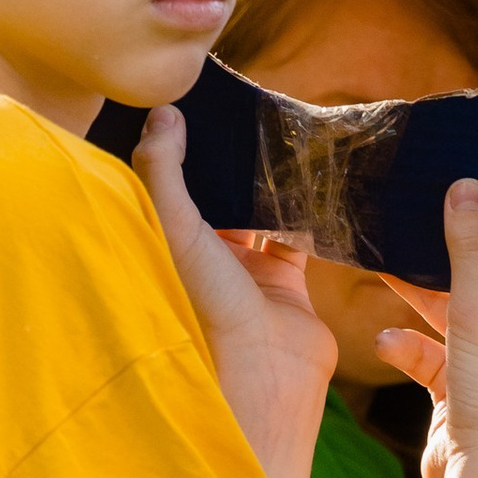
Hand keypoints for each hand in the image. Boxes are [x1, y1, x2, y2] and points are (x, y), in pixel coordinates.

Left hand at [134, 103, 336, 477]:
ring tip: (281, 135)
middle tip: (245, 110)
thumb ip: (164, 171)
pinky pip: (298, 237)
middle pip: (216, 197)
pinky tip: (314, 180)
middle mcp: (206, 259)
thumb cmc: (207, 306)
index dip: (181, 150)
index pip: (171, 187)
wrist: (265, 372)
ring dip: (269, 182)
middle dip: (228, 161)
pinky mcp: (287, 282)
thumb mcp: (176, 230)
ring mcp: (247, 272)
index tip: (194, 105)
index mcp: (170, 248)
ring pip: (259, 212)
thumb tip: (163, 112)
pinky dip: (307, 212)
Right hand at [368, 180, 477, 477]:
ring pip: (455, 310)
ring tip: (385, 265)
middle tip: (424, 211)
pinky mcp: (464, 385)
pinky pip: (432, 350)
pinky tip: (384, 341)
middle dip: (454, 253)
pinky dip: (408, 344)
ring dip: (421, 295)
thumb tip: (466, 187)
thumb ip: (470, 250)